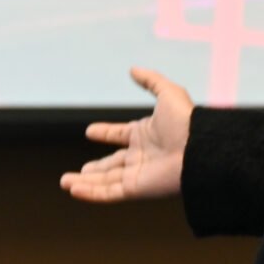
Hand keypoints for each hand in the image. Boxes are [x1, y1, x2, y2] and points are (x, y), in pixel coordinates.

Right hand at [59, 67, 193, 201]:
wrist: (198, 148)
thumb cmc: (186, 121)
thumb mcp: (168, 93)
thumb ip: (150, 81)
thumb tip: (133, 69)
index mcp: (145, 134)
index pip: (120, 135)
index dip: (106, 133)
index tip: (90, 131)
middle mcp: (140, 156)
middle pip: (110, 165)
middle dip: (93, 170)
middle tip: (76, 173)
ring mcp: (138, 174)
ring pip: (105, 181)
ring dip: (84, 183)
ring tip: (65, 182)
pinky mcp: (136, 189)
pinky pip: (109, 193)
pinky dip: (90, 194)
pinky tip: (73, 190)